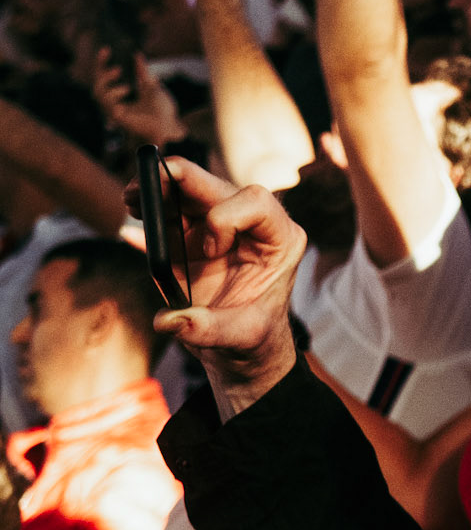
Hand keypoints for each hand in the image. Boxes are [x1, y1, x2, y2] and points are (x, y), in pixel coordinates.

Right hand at [93, 47, 184, 146]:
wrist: (172, 124)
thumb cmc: (162, 109)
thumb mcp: (151, 85)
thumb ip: (142, 72)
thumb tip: (137, 55)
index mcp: (120, 93)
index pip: (104, 76)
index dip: (101, 62)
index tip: (105, 49)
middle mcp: (114, 102)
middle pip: (96, 85)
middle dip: (102, 73)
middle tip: (117, 69)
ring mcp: (114, 111)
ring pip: (98, 94)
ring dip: (108, 85)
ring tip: (127, 86)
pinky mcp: (118, 119)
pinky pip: (108, 106)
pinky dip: (114, 96)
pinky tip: (127, 89)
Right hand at [128, 157, 306, 409]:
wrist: (242, 349)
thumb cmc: (254, 339)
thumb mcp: (241, 337)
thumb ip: (208, 328)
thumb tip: (170, 322)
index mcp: (279, 240)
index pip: (257, 202)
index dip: (227, 217)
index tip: (210, 249)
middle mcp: (250, 226)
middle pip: (216, 187)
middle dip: (181, 179)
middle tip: (147, 180)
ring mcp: (220, 228)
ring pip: (188, 193)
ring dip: (158, 189)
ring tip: (133, 197)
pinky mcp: (193, 236)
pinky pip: (170, 213)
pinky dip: (150, 210)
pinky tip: (132, 210)